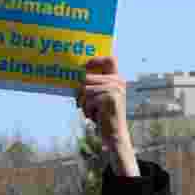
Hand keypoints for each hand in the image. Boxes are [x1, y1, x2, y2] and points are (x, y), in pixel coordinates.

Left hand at [77, 56, 138, 176]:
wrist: (115, 135)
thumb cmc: (104, 116)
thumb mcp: (101, 97)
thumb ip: (95, 85)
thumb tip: (76, 74)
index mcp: (118, 79)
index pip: (110, 60)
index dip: (96, 60)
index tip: (84, 66)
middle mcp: (119, 82)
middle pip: (87, 77)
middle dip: (80, 92)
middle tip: (83, 104)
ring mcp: (115, 89)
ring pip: (84, 89)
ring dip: (83, 103)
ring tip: (93, 112)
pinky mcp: (109, 98)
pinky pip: (87, 99)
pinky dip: (87, 110)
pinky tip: (96, 116)